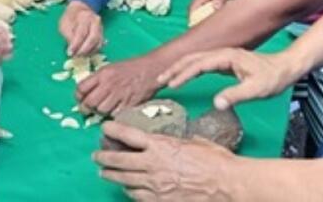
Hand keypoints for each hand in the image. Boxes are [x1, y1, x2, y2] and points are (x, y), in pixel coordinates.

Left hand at [59, 0, 103, 56]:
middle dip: (84, 50)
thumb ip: (68, 36)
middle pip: (93, 38)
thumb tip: (73, 49)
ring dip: (89, 52)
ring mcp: (100, 27)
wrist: (80, 10)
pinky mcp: (102, 34)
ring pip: (98, 43)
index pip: (81, 33)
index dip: (76, 45)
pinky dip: (93, 51)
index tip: (70, 53)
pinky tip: (86, 54)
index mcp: (84, 16)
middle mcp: (95, 21)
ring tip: (80, 56)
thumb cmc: (70, 18)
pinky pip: (99, 45)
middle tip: (76, 56)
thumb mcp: (64, 24)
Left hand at [76, 54, 161, 115]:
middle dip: (86, 108)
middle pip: (89, 102)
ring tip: (102, 110)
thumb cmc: (130, 68)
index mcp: (102, 73)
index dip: (78, 96)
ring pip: (101, 110)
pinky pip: (115, 114)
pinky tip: (114, 111)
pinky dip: (112, 115)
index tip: (80, 99)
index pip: (82, 88)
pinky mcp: (128, 104)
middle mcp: (108, 84)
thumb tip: (86, 92)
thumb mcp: (111, 68)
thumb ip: (98, 79)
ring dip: (99, 112)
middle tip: (86, 110)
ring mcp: (118, 95)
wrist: (150, 69)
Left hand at [94, 122, 236, 200]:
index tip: (105, 127)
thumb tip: (172, 143)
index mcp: (160, 145)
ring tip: (104, 173)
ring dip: (113, 176)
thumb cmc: (214, 160)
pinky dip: (130, 192)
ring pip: (125, 180)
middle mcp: (152, 165)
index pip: (128, 135)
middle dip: (104, 158)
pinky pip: (138, 197)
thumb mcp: (193, 142)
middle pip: (119, 160)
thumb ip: (176, 143)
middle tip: (96, 156)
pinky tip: (128, 190)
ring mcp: (155, 186)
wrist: (226, 185)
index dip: (113, 129)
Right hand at [156, 45, 291, 107]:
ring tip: (166, 77)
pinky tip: (185, 75)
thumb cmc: (272, 78)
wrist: (285, 68)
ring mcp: (223, 55)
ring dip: (180, 67)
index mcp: (226, 56)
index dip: (183, 74)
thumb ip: (236, 95)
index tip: (171, 85)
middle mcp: (222, 52)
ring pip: (196, 58)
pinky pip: (202, 63)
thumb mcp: (256, 90)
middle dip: (174, 67)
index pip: (199, 64)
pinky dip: (189, 68)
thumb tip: (216, 104)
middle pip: (192, 57)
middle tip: (159, 80)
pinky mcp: (225, 61)